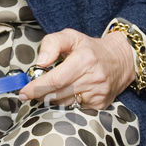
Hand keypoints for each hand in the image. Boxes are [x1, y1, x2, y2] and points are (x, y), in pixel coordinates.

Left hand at [17, 28, 134, 109]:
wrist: (121, 60)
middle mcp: (93, 78)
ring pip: (64, 104)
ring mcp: (98, 94)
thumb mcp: (71, 36)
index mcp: (84, 60)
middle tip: (31, 91)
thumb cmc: (91, 49)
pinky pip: (74, 109)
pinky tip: (64, 95)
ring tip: (50, 90)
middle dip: (40, 94)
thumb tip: (40, 62)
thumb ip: (52, 43)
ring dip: (52, 99)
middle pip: (57, 94)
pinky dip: (65, 103)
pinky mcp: (100, 105)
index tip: (24, 92)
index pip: (55, 80)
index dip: (36, 87)